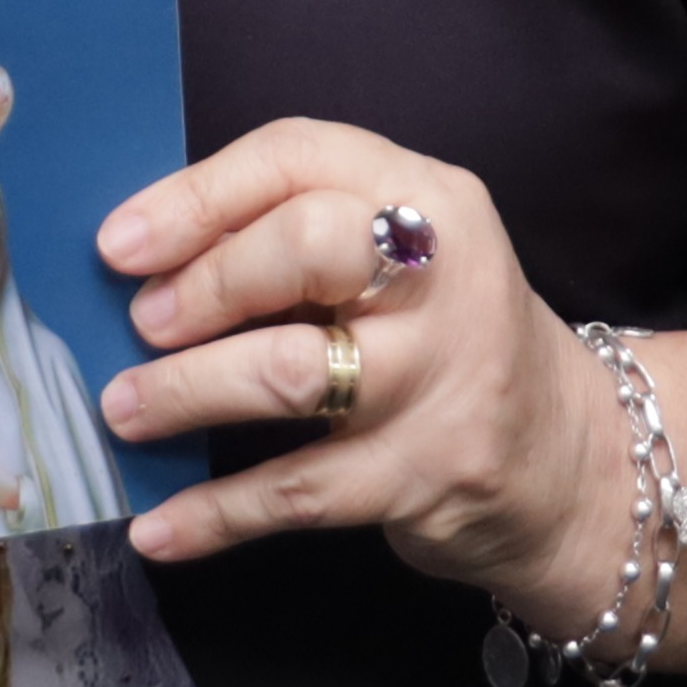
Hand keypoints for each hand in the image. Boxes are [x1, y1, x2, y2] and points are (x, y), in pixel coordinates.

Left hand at [93, 119, 629, 623]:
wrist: (567, 457)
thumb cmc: (441, 337)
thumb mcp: (399, 257)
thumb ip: (295, 235)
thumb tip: (143, 263)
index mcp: (428, 197)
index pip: (301, 159)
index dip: (196, 196)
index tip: (119, 244)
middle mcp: (444, 276)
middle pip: (309, 246)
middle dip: (205, 282)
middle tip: (141, 323)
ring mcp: (442, 378)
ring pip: (293, 372)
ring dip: (188, 391)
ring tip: (125, 409)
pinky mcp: (427, 475)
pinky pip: (299, 492)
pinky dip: (216, 513)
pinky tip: (158, 527)